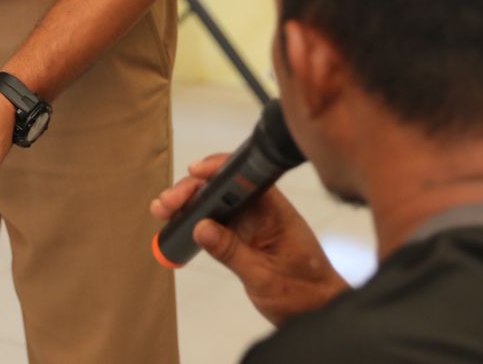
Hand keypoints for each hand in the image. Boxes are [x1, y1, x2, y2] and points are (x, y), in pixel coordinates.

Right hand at [151, 153, 349, 325]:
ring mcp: (254, 225)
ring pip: (218, 204)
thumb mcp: (264, 277)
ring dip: (191, 205)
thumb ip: (232, 252)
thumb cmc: (303, 294)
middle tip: (165, 204)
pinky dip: (197, 222)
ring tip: (163, 212)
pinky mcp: (246, 239)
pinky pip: (219, 224)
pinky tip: (179, 226)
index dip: (218, 169)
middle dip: (193, 191)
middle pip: (224, 188)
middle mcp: (264, 212)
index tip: (194, 172)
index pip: (246, 177)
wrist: (320, 312)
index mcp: (276, 211)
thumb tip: (200, 228)